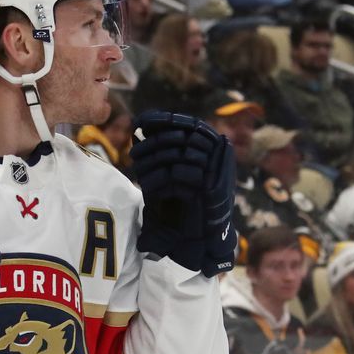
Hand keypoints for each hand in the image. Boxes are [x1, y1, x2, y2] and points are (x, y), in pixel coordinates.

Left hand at [130, 111, 236, 275]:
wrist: (201, 233)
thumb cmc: (184, 199)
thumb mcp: (172, 168)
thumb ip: (163, 147)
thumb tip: (141, 122)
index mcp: (214, 145)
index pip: (188, 122)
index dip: (162, 119)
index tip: (139, 122)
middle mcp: (220, 154)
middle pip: (180, 137)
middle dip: (152, 143)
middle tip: (133, 153)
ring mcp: (217, 170)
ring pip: (178, 155)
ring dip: (152, 161)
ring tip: (136, 169)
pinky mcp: (210, 189)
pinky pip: (178, 176)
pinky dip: (159, 180)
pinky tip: (147, 187)